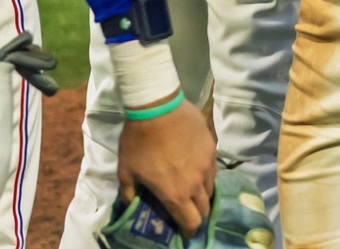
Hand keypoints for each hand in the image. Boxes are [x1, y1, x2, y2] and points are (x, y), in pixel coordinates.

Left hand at [117, 99, 215, 232]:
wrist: (157, 107)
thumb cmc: (139, 141)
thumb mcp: (125, 170)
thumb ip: (129, 192)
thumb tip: (131, 202)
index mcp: (175, 194)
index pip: (191, 223)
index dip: (189, 231)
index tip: (184, 231)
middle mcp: (196, 183)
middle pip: (205, 209)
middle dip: (197, 214)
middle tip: (187, 210)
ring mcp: (207, 165)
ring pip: (211, 188)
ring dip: (203, 194)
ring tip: (193, 188)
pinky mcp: (212, 148)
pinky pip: (213, 169)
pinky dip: (206, 175)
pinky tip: (196, 167)